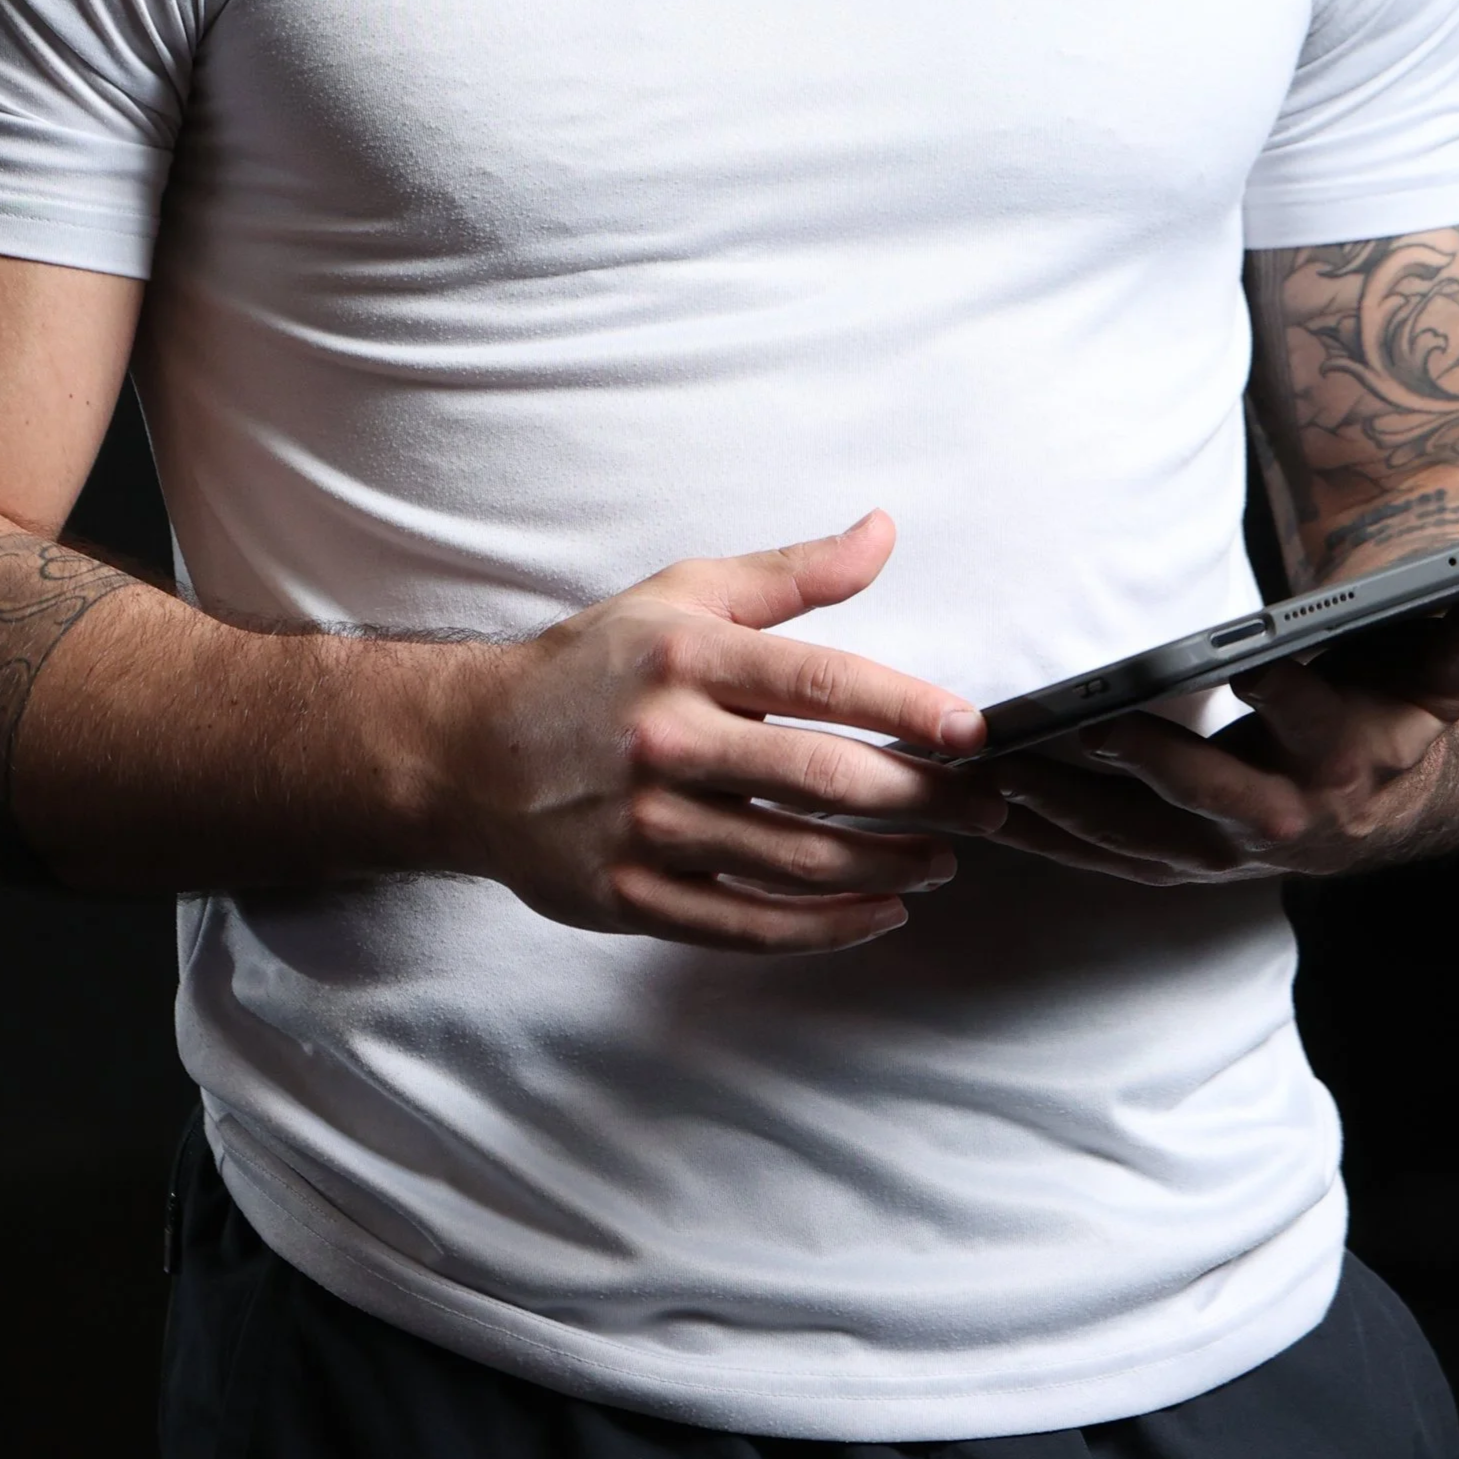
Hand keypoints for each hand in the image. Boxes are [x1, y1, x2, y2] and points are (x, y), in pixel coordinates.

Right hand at [428, 512, 1002, 952]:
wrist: (470, 752)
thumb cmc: (593, 667)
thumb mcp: (682, 596)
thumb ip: (791, 574)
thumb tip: (884, 532)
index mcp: (685, 659)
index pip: (820, 682)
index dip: (907, 708)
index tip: (974, 731)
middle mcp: (667, 742)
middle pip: (822, 779)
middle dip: (923, 796)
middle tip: (988, 804)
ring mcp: (647, 828)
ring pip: (797, 860)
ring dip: (889, 864)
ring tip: (944, 856)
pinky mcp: (632, 897)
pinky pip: (749, 926)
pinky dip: (827, 927)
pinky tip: (880, 910)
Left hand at [977, 587, 1458, 886]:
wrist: (1376, 807)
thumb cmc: (1397, 712)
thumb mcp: (1440, 672)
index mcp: (1341, 765)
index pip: (1315, 723)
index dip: (1287, 691)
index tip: (1249, 659)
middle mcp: (1276, 821)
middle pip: (1206, 795)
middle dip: (1146, 763)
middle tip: (1084, 724)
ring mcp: (1218, 853)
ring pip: (1133, 837)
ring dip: (1062, 805)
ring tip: (997, 764)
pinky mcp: (1170, 863)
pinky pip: (1096, 854)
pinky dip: (1039, 831)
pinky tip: (979, 800)